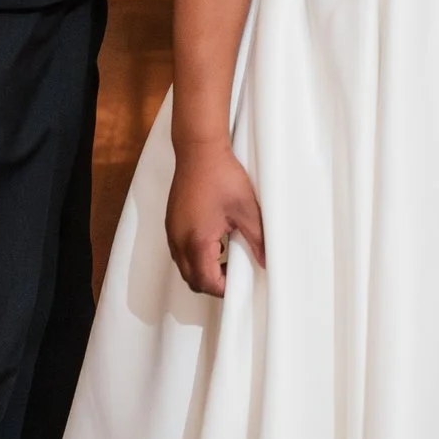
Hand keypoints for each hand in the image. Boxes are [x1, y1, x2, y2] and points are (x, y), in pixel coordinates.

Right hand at [166, 134, 265, 295]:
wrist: (199, 150)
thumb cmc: (221, 176)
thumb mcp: (247, 210)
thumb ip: (258, 240)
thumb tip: (267, 262)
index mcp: (197, 241)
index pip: (206, 282)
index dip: (224, 288)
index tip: (240, 282)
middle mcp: (179, 240)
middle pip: (192, 279)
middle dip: (212, 283)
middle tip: (234, 273)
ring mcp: (172, 230)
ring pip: (184, 266)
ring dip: (203, 269)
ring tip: (226, 255)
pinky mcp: (172, 221)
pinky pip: (180, 250)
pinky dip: (195, 255)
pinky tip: (214, 240)